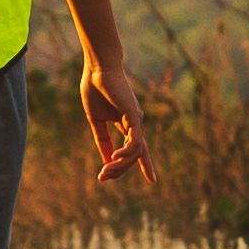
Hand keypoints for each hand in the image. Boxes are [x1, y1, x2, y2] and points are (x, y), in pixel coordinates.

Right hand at [79, 46, 150, 190]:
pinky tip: (115, 158)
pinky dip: (127, 152)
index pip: (138, 148)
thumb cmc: (96, 88)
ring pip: (135, 151)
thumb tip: (107, 159)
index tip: (152, 180)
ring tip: (105, 171)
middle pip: (135, 155)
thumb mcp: (96, 119)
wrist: (98, 68)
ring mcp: (136, 120)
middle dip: (120, 169)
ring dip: (121, 165)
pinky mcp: (134, 115)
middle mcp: (135, 123)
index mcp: (127, 123)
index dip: (145, 164)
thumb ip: (103, 139)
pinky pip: (135, 141)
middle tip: (103, 177)